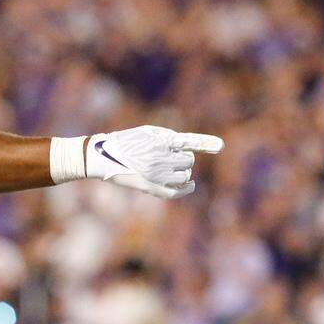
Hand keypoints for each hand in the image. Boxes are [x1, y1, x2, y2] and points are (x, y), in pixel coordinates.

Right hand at [85, 126, 222, 198]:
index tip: (220, 145)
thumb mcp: (148, 131)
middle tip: (172, 156)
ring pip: (184, 175)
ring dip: (182, 171)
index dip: (205, 143)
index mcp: (159, 142)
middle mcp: (159, 158)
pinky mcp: (151, 187)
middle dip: (184, 158)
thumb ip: (169, 136)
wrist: (103, 157)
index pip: (187, 142)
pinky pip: (177, 192)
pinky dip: (187, 188)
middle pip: (188, 160)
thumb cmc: (127, 141)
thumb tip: (188, 145)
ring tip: (169, 167)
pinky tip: (191, 184)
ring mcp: (156, 175)